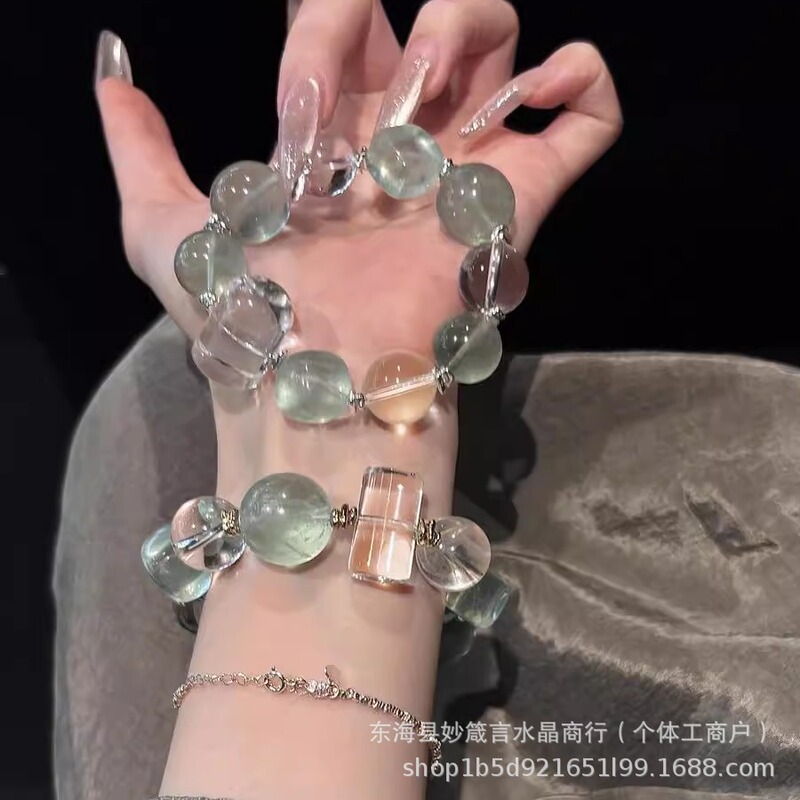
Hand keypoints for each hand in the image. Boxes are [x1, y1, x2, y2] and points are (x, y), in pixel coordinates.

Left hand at [94, 0, 621, 501]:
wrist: (319, 376)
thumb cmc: (243, 310)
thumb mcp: (160, 221)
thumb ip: (137, 142)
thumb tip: (112, 69)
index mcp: (336, 132)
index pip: (348, 20)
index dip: (323, 26)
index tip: (300, 103)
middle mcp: (409, 138)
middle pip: (435, 16)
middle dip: (393, 21)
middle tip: (359, 103)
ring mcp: (471, 163)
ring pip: (509, 41)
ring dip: (475, 27)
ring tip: (433, 99)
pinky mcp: (529, 194)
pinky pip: (592, 116)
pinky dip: (585, 77)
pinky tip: (544, 86)